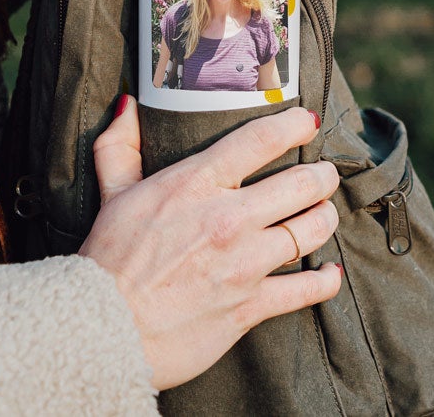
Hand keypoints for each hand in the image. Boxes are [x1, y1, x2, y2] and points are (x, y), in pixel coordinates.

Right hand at [79, 95, 341, 390]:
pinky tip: (330, 273)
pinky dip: (325, 280)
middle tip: (325, 173)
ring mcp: (244, 263)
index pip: (260, 140)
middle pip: (301, 183)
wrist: (104, 330)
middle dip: (322, 175)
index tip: (307, 122)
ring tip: (325, 211)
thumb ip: (120, 144)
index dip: (293, 125)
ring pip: (311, 229)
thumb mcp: (112, 191)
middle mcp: (227, 218)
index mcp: (196, 183)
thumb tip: (127, 103)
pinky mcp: (250, 305)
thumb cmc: (107, 258)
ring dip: (326, 216)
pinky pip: (306, 290)